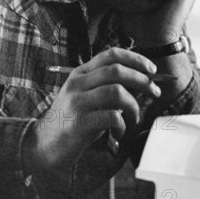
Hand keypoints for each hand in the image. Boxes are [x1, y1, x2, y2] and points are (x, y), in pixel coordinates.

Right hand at [23, 48, 160, 182]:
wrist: (44, 144)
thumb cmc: (72, 119)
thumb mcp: (86, 96)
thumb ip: (108, 86)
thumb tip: (142, 81)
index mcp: (80, 73)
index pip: (111, 55)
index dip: (135, 59)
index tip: (152, 69)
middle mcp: (78, 83)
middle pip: (117, 71)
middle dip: (142, 80)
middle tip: (154, 92)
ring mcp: (77, 102)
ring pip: (117, 92)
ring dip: (134, 106)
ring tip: (134, 118)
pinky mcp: (80, 123)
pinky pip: (112, 117)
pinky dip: (123, 125)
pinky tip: (119, 131)